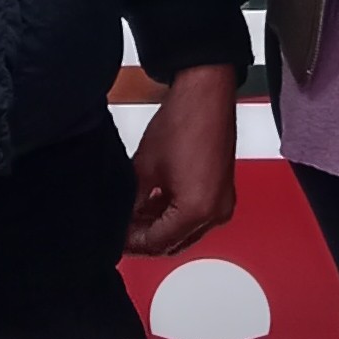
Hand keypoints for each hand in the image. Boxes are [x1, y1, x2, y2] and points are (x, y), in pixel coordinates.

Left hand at [125, 64, 238, 258]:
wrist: (205, 95)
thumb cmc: (183, 122)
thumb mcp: (144, 169)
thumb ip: (131, 203)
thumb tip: (121, 221)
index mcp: (197, 211)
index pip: (158, 243)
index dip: (132, 244)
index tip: (116, 240)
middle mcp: (215, 213)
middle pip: (174, 242)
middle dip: (146, 238)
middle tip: (122, 231)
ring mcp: (222, 203)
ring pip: (185, 231)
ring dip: (160, 227)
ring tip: (134, 216)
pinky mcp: (222, 192)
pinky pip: (197, 215)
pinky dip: (175, 214)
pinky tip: (153, 205)